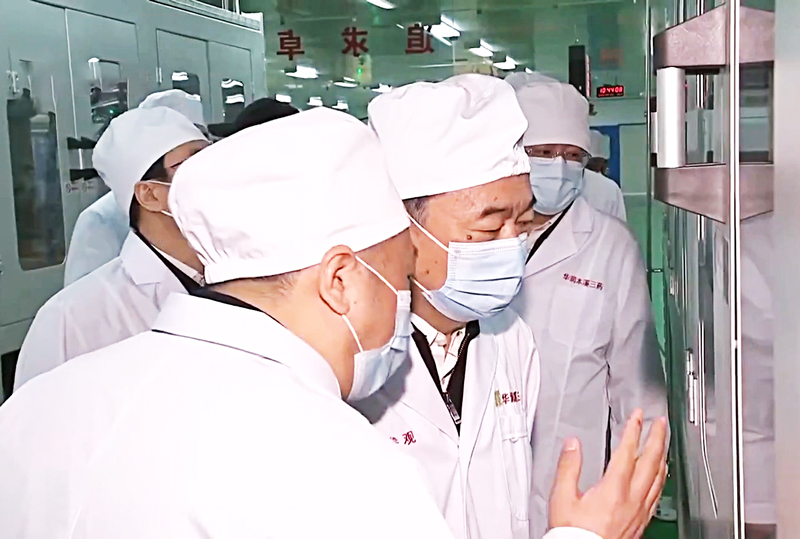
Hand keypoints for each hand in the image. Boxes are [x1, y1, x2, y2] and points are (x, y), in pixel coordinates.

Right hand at [548, 409, 668, 538]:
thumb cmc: (575, 533)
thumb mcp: (563, 497)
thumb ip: (568, 468)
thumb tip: (572, 444)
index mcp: (613, 489)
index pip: (628, 452)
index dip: (633, 429)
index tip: (637, 415)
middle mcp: (632, 499)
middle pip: (651, 462)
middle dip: (657, 438)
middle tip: (661, 423)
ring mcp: (640, 511)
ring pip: (659, 478)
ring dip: (662, 456)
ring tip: (664, 444)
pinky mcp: (642, 522)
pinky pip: (658, 495)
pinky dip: (662, 479)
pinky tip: (662, 477)